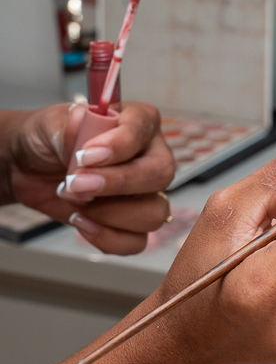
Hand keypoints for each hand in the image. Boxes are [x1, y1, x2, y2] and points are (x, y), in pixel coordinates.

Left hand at [6, 102, 174, 253]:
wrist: (26, 167)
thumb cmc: (46, 138)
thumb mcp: (51, 123)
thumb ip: (71, 126)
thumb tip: (86, 127)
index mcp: (138, 121)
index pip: (143, 130)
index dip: (119, 146)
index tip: (85, 156)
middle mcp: (150, 156)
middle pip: (161, 175)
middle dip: (116, 184)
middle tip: (75, 185)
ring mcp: (144, 192)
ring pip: (154, 214)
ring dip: (109, 214)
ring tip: (75, 201)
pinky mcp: (130, 221)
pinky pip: (136, 241)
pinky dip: (106, 238)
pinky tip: (81, 220)